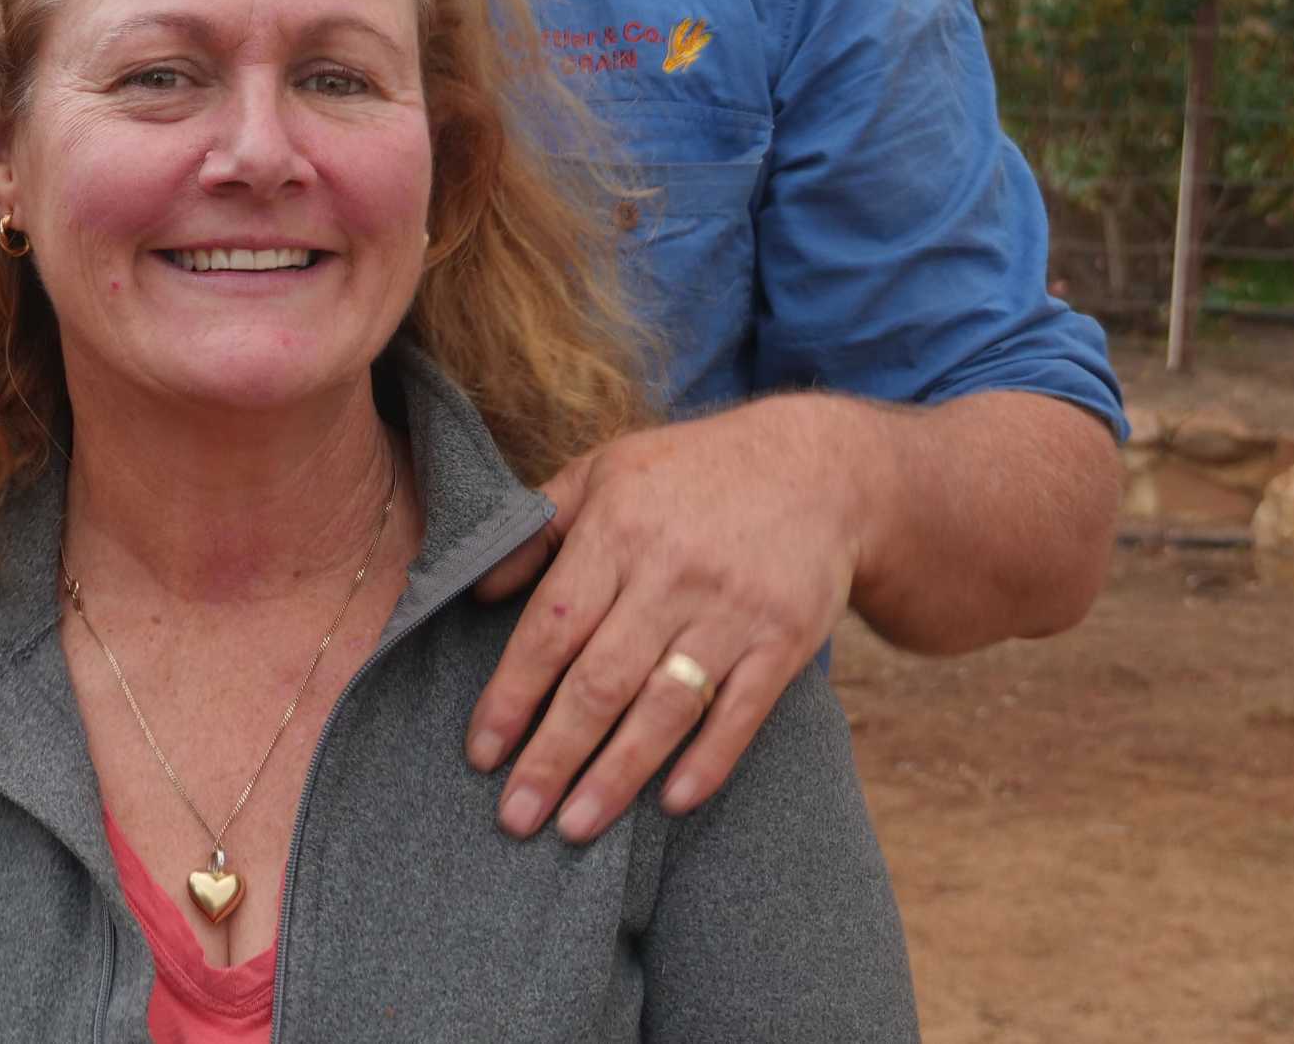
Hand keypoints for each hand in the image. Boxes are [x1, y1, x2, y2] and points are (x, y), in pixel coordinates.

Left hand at [465, 398, 864, 843]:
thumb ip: (540, 530)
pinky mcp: (786, 639)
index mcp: (618, 529)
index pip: (552, 625)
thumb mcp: (606, 471)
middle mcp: (672, 573)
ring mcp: (733, 611)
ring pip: (666, 707)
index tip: (481, 752)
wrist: (817, 467)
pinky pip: (742, 713)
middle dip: (553, 755)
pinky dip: (708, 761)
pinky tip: (672, 803)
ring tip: (575, 827)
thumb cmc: (691, 473)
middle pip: (602, 681)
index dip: (513, 693)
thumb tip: (476, 593)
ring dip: (618, 774)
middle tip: (516, 817)